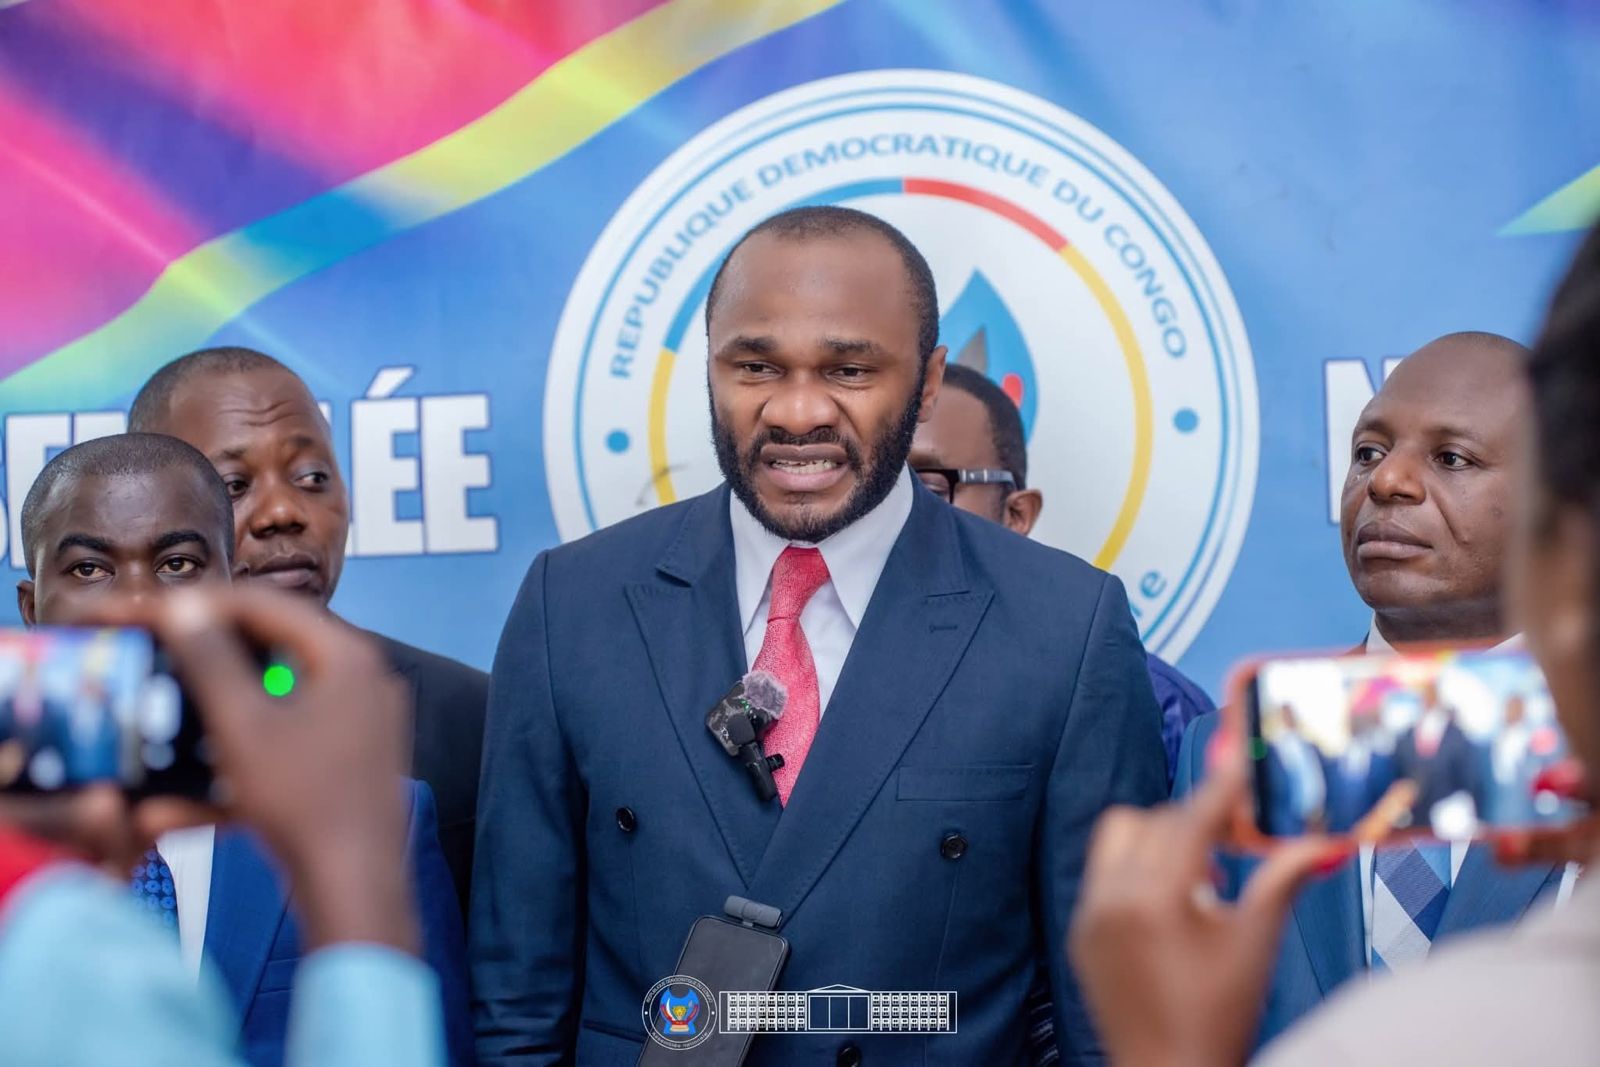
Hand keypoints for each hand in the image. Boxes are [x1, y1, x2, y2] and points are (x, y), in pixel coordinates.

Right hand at [118, 586, 417, 954]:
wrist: (354, 886)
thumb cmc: (304, 803)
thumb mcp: (243, 727)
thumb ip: (212, 661)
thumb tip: (186, 606)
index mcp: (348, 657)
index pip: (270, 604)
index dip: (208, 602)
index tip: (158, 610)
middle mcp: (366, 680)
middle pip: (277, 645)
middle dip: (214, 649)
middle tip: (162, 648)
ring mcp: (365, 721)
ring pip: (280, 696)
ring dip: (224, 705)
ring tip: (175, 703)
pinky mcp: (354, 760)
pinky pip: (291, 740)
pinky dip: (246, 753)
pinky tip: (187, 791)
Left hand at [1068, 732, 1345, 1066]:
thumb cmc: (1217, 1016)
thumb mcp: (1256, 944)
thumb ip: (1281, 882)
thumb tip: (1319, 841)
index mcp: (1158, 900)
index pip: (1190, 820)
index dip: (1219, 789)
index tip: (1238, 764)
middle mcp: (1114, 899)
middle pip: (1154, 821)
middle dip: (1195, 820)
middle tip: (1233, 834)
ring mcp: (1091, 915)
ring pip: (1117, 836)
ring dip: (1158, 837)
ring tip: (1200, 872)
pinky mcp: (1081, 932)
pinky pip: (1103, 872)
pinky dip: (1135, 868)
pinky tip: (1171, 901)